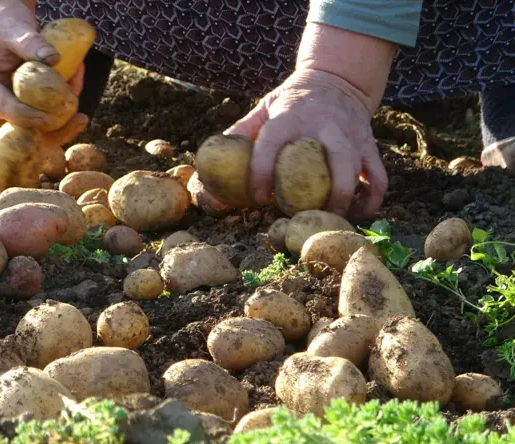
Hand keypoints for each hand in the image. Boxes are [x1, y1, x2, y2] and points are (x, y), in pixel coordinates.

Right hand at [0, 0, 87, 193]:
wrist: (4, 19)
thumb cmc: (5, 22)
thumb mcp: (16, 27)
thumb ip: (31, 43)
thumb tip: (54, 60)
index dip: (20, 116)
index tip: (43, 120)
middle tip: (10, 190)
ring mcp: (5, 108)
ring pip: (22, 136)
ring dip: (52, 136)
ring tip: (80, 119)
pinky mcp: (22, 110)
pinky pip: (40, 126)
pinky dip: (61, 125)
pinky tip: (80, 117)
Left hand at [226, 68, 387, 219]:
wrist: (336, 79)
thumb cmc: (292, 101)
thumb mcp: (264, 108)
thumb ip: (240, 134)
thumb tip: (208, 169)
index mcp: (290, 116)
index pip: (273, 143)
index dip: (263, 171)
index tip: (257, 197)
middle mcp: (325, 124)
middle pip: (330, 160)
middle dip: (321, 194)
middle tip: (303, 218)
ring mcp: (351, 134)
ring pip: (358, 170)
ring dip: (347, 199)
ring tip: (331, 222)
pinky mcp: (369, 144)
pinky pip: (378, 175)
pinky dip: (372, 198)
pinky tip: (358, 214)